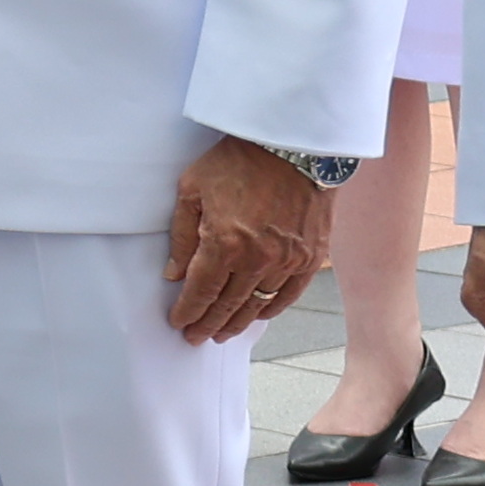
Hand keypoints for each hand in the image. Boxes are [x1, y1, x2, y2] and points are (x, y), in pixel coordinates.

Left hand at [167, 137, 332, 343]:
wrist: (292, 148)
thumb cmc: (236, 162)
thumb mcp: (192, 190)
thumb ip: (182, 236)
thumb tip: (173, 274)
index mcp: (223, 243)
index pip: (201, 290)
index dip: (188, 310)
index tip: (178, 322)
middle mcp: (257, 258)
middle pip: (228, 304)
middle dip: (208, 323)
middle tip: (196, 337)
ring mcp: (287, 260)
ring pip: (258, 303)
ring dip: (238, 322)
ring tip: (222, 333)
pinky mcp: (311, 257)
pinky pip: (289, 293)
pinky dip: (271, 307)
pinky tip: (258, 314)